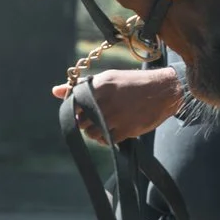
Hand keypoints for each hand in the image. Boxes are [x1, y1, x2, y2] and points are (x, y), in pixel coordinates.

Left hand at [51, 66, 185, 143]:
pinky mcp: (127, 129)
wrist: (164, 90)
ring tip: (103, 126)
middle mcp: (107, 100)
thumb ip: (81, 86)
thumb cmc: (133, 83)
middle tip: (93, 119)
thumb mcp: (108, 78)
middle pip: (80, 121)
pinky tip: (111, 132)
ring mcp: (117, 116)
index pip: (74, 103)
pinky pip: (106, 140)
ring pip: (91, 133)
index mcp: (101, 85)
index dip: (74, 109)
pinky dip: (105, 139)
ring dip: (94, 133)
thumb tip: (54, 91)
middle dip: (83, 122)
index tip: (80, 110)